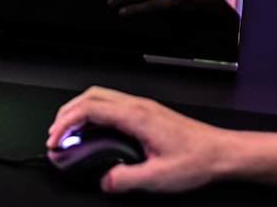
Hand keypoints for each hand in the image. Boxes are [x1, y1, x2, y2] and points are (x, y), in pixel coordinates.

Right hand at [46, 86, 242, 192]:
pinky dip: (93, 116)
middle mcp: (138, 106)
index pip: (90, 109)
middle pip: (90, 96)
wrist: (221, 153)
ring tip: (67, 133)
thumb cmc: (198, 160)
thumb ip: (125, 180)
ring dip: (79, 112)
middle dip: (66, 113)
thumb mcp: (158, 178)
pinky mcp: (146, 114)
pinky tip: (91, 134)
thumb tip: (104, 180)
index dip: (66, 123)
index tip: (55, 140)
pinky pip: (112, 106)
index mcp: (137, 116)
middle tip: (55, 135)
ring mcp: (142, 108)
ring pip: (100, 98)